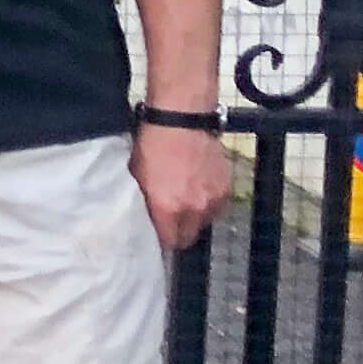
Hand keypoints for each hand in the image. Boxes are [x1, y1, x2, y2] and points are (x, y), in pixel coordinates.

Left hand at [131, 121, 229, 251]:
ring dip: (193, 219)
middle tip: (168, 223)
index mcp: (167, 208)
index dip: (159, 241)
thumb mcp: (137, 177)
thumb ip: (143, 203)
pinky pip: (216, 208)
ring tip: (183, 204)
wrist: (181, 121)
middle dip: (176, 234)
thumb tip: (143, 219)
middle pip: (187, 238)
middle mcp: (193, 209)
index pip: (167, 242)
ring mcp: (212, 199)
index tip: (155, 236)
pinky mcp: (225, 188)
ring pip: (203, 224)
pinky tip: (197, 193)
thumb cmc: (152, 146)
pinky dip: (207, 205)